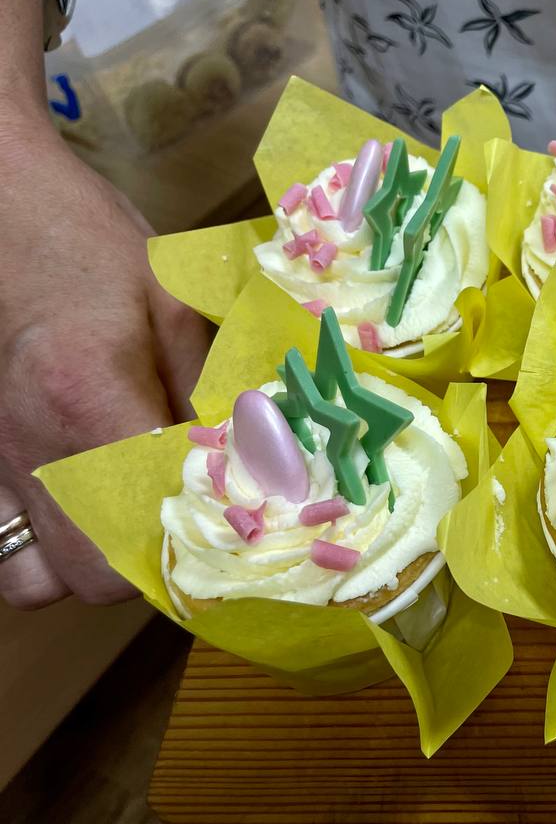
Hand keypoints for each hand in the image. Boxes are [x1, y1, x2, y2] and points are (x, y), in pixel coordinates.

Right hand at [0, 120, 210, 607]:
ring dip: (90, 563)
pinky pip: (0, 546)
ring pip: (34, 579)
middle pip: (92, 575)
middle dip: (153, 563)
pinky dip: (38, 547)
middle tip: (188, 519)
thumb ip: (213, 388)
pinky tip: (75, 503)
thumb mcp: (175, 301)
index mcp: (87, 399)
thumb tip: (261, 463)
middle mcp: (24, 448)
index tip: (236, 526)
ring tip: (129, 516)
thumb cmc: (86, 244)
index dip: (198, 546)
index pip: (147, 528)